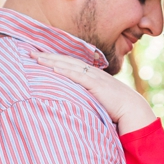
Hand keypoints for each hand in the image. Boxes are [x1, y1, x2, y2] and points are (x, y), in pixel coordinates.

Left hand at [32, 48, 156, 133]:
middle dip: (48, 56)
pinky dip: (66, 71)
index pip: (69, 63)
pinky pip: (78, 76)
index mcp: (91, 75)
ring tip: (37, 58)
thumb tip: (72, 99)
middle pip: (66, 61)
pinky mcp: (97, 85)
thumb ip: (85, 95)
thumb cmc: (115, 108)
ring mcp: (94, 78)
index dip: (54, 58)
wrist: (132, 110)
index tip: (39, 56)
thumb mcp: (97, 98)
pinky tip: (54, 68)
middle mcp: (92, 73)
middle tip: (30, 52)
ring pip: (69, 66)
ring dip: (52, 61)